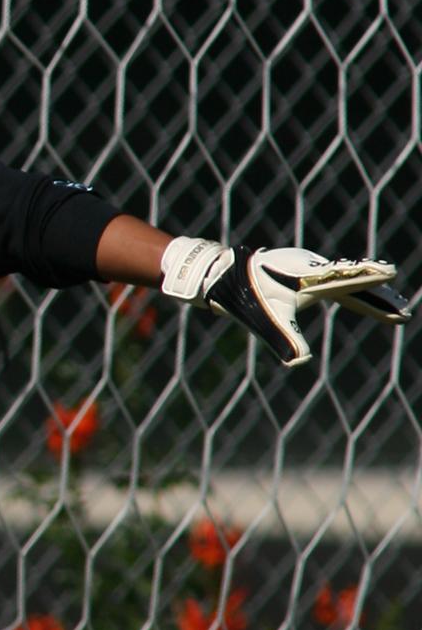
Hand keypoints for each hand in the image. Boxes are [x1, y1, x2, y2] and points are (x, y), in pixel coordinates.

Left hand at [160, 237, 408, 366]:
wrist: (226, 274)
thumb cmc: (246, 297)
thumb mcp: (267, 322)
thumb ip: (286, 340)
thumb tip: (300, 363)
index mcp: (311, 278)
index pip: (349, 284)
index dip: (373, 289)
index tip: (394, 289)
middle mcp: (315, 268)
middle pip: (355, 282)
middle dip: (380, 295)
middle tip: (403, 308)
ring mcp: (310, 266)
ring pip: (347, 276)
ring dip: (370, 287)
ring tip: (391, 297)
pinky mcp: (305, 268)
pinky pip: (336, 276)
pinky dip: (354, 282)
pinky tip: (361, 286)